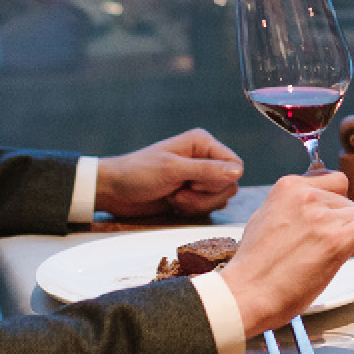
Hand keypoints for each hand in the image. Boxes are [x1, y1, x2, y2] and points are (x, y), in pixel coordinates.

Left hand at [95, 129, 242, 217]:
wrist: (115, 191)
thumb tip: (238, 172)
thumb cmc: (138, 174)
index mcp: (202, 143)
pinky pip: (209, 207)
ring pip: (221, 198)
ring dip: (197, 204)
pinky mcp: (193, 194)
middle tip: (179, 192)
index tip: (193, 181)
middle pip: (230, 184)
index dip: (218, 180)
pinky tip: (174, 203)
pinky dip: (193, 210)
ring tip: (174, 198)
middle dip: (204, 195)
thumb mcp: (172, 170)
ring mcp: (199, 177)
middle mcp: (205, 158)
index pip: (235, 165)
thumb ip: (206, 170)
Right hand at [217, 172, 353, 335]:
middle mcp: (307, 196)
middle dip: (341, 222)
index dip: (334, 202)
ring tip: (330, 254)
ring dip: (353, 234)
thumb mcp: (265, 217)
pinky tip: (347, 254)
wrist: (247, 292)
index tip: (327, 220)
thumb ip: (292, 206)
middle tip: (323, 245)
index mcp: (289, 187)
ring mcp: (322, 217)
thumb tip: (313, 206)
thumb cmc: (253, 266)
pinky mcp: (336, 240)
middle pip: (347, 200)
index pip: (333, 180)